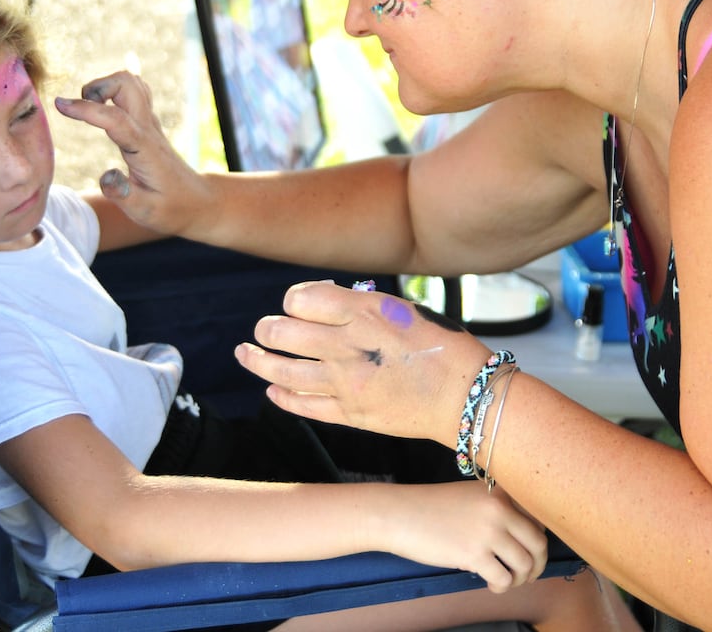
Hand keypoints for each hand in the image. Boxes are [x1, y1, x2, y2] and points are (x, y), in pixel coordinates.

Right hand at [54, 71, 213, 236]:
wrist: (198, 201)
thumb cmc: (170, 208)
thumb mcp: (145, 212)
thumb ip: (123, 194)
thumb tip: (106, 175)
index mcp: (144, 150)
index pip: (115, 119)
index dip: (87, 109)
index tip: (59, 104)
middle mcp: (148, 129)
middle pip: (127, 84)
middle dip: (97, 87)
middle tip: (80, 109)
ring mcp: (151, 123)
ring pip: (131, 83)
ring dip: (105, 87)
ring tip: (90, 110)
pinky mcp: (149, 123)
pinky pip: (134, 92)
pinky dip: (113, 92)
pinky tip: (103, 112)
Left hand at [235, 280, 491, 445]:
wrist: (466, 397)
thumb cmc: (441, 346)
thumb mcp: (405, 308)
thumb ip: (362, 304)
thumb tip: (324, 302)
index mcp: (365, 313)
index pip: (303, 298)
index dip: (294, 299)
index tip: (299, 303)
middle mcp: (349, 346)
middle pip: (283, 332)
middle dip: (267, 328)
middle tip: (263, 329)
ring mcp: (346, 384)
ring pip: (282, 370)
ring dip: (257, 360)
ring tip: (244, 353)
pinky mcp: (350, 414)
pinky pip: (303, 405)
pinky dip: (282, 396)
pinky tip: (272, 389)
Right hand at [383, 482, 549, 592]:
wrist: (399, 514)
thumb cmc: (431, 508)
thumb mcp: (470, 497)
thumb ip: (496, 511)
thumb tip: (519, 540)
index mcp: (500, 493)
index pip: (537, 519)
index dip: (536, 540)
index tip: (530, 551)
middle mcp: (499, 509)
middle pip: (539, 543)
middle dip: (537, 564)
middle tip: (525, 574)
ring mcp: (488, 531)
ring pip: (525, 564)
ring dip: (519, 579)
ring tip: (504, 580)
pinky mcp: (474, 554)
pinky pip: (504, 579)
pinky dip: (501, 587)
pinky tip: (489, 585)